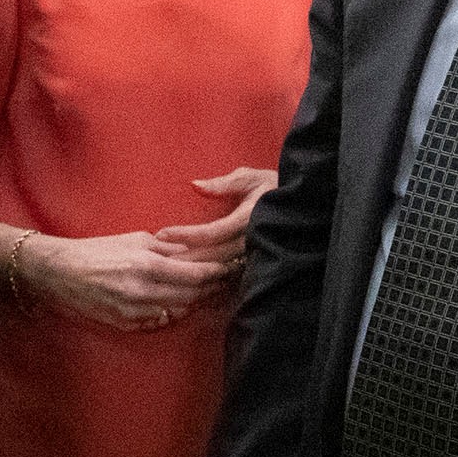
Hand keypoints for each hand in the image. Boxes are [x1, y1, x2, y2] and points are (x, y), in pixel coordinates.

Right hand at [20, 229, 233, 331]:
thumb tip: (191, 251)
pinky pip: (159, 321)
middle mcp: (144, 292)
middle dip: (210, 289)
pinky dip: (170, 312)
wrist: (60, 273)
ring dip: (192, 302)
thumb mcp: (133, 239)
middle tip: (223, 281)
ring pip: (178, 311)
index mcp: (147, 266)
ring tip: (204, 292)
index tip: (228, 267)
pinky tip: (176, 303)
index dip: (216, 273)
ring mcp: (135, 312)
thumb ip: (165, 247)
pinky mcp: (127, 324)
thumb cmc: (95, 251)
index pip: (195, 275)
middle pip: (192, 296)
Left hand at [155, 168, 277, 267]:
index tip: (162, 233)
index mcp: (247, 219)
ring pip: (218, 268)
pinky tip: (188, 278)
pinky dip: (208, 277)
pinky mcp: (254, 264)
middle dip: (182, 258)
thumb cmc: (272, 186)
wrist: (302, 206)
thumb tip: (195, 185)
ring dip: (192, 269)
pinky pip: (227, 275)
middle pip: (211, 256)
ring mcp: (253, 255)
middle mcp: (251, 241)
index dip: (186, 235)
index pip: (211, 232)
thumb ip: (224, 183)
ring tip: (164, 267)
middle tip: (154, 258)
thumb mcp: (250, 178)